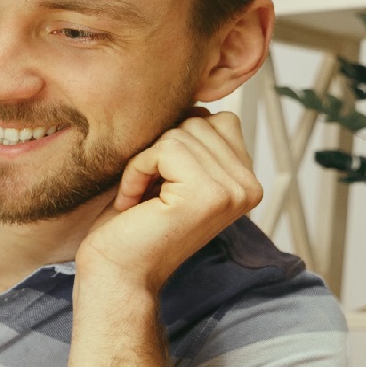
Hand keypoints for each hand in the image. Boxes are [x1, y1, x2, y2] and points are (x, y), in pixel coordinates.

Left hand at [75, 110, 261, 295]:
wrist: (115, 274)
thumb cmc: (132, 225)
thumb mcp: (170, 171)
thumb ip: (194, 139)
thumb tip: (198, 93)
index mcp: (246, 180)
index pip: (217, 118)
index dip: (175, 142)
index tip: (160, 183)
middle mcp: (250, 186)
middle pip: (200, 120)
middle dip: (160, 150)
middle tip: (147, 193)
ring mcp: (233, 191)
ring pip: (182, 131)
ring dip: (147, 161)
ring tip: (142, 199)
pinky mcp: (207, 194)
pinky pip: (165, 147)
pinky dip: (138, 169)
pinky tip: (134, 202)